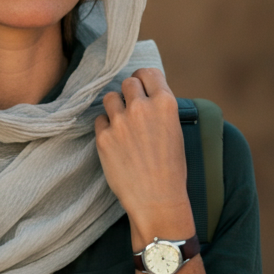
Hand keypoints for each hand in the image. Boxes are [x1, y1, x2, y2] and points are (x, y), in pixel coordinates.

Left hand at [93, 68, 195, 245]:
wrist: (157, 199)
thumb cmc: (170, 168)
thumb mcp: (174, 131)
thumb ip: (158, 109)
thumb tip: (143, 93)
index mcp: (165, 104)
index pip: (147, 73)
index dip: (143, 79)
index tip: (141, 87)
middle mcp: (142, 108)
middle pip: (127, 83)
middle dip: (129, 93)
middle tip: (131, 108)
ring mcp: (121, 122)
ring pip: (110, 98)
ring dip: (115, 108)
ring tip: (123, 125)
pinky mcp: (104, 137)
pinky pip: (99, 120)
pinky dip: (105, 127)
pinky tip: (115, 141)